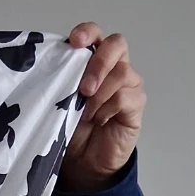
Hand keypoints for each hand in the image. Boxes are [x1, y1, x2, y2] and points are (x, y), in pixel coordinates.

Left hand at [59, 25, 145, 192]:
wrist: (85, 162)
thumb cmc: (73, 130)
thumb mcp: (62, 103)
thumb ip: (65, 82)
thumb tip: (58, 69)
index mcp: (93, 61)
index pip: (96, 34)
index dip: (87, 32)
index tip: (74, 42)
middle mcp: (114, 67)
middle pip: (116, 45)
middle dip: (98, 64)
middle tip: (84, 89)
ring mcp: (128, 84)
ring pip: (121, 73)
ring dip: (100, 94)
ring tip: (87, 114)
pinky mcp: (136, 104)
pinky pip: (125, 97)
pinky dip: (108, 108)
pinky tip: (99, 121)